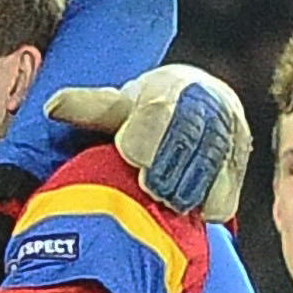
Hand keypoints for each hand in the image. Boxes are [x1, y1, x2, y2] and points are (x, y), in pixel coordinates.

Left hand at [45, 64, 251, 216]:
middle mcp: (210, 105)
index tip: (129, 155)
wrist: (196, 107)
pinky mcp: (240, 165)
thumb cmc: (145, 112)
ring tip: (167, 202)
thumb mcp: (118, 105)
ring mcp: (231, 135)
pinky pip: (225, 196)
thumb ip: (89, 108)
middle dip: (168, 168)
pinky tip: (189, 206)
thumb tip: (52, 106)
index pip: (161, 111)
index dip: (145, 136)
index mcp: (174, 86)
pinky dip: (207, 206)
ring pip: (213, 168)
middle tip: (149, 189)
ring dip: (188, 190)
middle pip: (191, 141)